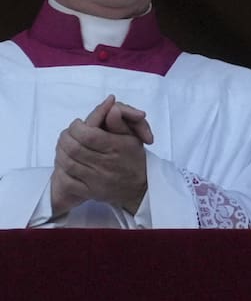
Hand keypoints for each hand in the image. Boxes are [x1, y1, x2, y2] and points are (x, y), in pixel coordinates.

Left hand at [50, 95, 150, 215]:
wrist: (139, 187)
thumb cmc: (134, 159)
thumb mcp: (132, 137)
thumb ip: (119, 122)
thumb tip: (111, 108)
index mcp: (116, 148)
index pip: (88, 135)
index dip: (77, 127)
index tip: (78, 124)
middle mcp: (105, 164)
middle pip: (73, 148)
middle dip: (66, 137)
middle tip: (68, 134)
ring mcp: (96, 180)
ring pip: (67, 163)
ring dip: (61, 152)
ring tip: (64, 146)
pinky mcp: (89, 192)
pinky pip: (67, 182)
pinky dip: (60, 172)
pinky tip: (64, 164)